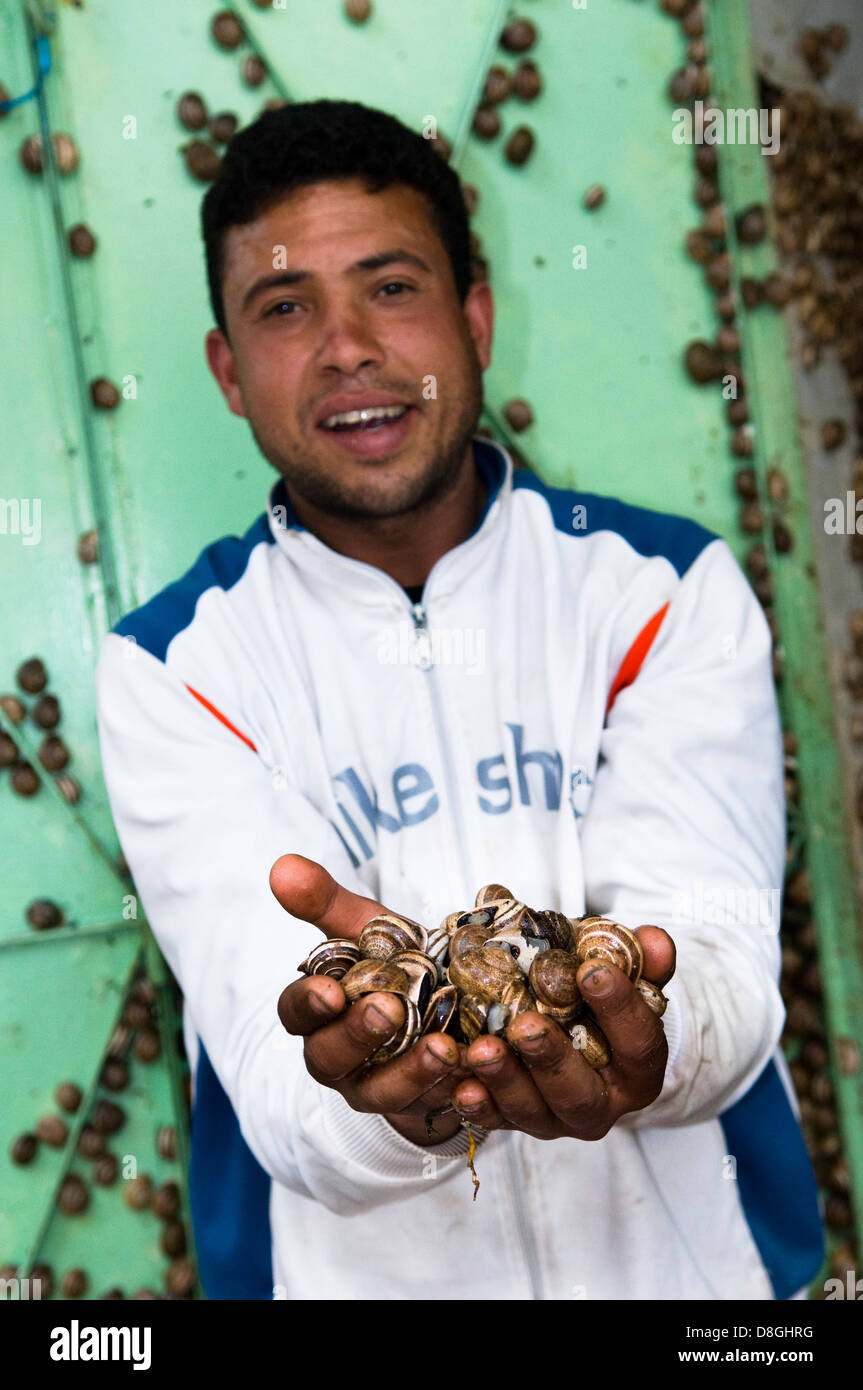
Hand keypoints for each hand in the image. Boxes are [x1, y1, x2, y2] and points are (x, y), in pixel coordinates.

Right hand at [271, 854, 469, 1145]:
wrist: (453, 1003)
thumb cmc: (399, 963)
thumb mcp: (368, 929)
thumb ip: (327, 901)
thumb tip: (282, 866)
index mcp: (319, 1014)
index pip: (297, 1013)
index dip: (309, 1004)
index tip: (331, 991)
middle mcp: (340, 1059)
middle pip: (332, 1058)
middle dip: (358, 1036)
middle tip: (389, 1010)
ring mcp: (381, 1089)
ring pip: (385, 1093)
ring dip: (412, 1073)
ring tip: (445, 1048)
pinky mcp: (425, 1109)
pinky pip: (436, 1111)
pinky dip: (456, 1095)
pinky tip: (477, 1077)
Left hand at [450, 927, 675, 1139]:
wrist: (567, 1030)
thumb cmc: (595, 998)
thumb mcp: (619, 973)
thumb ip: (636, 955)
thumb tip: (653, 937)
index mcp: (637, 1070)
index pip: (639, 1044)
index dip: (620, 1008)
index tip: (591, 970)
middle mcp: (600, 1104)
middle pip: (580, 1092)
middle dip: (550, 1058)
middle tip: (524, 1025)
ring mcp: (555, 1118)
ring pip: (531, 1110)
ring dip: (503, 1080)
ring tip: (480, 1049)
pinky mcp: (514, 1121)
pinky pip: (492, 1119)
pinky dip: (475, 1102)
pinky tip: (456, 1080)